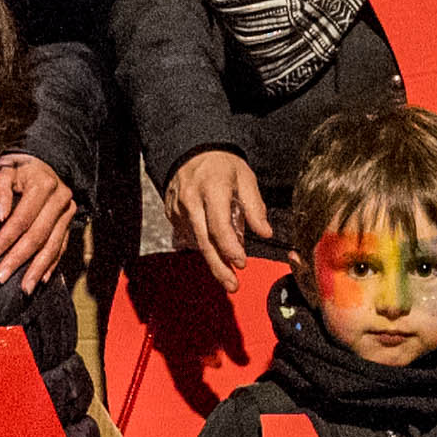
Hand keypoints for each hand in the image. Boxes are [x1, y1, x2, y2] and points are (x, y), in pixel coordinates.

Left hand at [0, 152, 78, 283]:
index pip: (23, 218)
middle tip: (1, 277)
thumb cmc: (16, 170)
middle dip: (19, 258)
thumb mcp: (4, 172)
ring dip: (37, 268)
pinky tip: (41, 279)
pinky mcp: (70, 222)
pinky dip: (52, 264)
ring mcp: (68, 212)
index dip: (6, 239)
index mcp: (43, 185)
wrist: (40, 162)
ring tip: (24, 288)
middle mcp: (60, 199)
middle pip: (39, 235)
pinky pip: (62, 246)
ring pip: (53, 245)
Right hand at [165, 151, 270, 277]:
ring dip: (212, 259)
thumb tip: (265, 232)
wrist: (191, 150)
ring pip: (195, 242)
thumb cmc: (221, 164)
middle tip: (232, 285)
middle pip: (204, 242)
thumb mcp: (245, 177)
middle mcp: (191, 200)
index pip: (219, 226)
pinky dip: (202, 245)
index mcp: (212, 189)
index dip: (231, 248)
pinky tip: (213, 251)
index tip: (242, 263)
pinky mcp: (171, 214)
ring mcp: (178, 208)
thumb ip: (255, 206)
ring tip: (227, 275)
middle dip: (219, 267)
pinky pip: (188, 235)